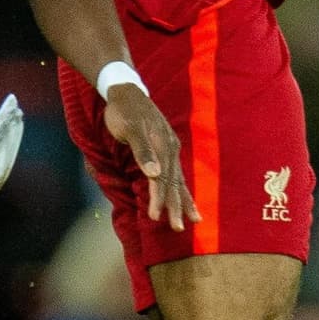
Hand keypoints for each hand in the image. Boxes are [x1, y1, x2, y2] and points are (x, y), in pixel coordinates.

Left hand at [102, 84, 200, 231]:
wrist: (126, 91)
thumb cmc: (124, 111)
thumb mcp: (130, 129)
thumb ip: (142, 150)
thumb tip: (154, 173)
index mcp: (162, 145)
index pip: (162, 179)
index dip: (159, 199)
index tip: (155, 217)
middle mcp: (170, 148)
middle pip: (174, 182)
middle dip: (177, 206)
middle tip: (178, 228)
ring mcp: (170, 147)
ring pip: (179, 179)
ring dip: (184, 200)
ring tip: (195, 219)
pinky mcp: (166, 147)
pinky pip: (176, 172)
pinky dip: (181, 187)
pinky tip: (184, 195)